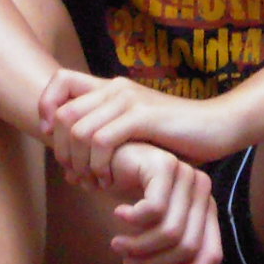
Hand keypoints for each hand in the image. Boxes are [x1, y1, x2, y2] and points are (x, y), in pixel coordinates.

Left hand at [39, 70, 232, 183]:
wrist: (217, 126)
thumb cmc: (176, 134)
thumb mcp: (135, 128)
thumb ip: (107, 130)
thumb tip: (70, 151)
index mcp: (111, 87)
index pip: (59, 80)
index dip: (46, 107)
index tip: (51, 137)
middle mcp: (116, 88)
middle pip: (62, 114)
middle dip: (60, 151)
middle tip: (74, 175)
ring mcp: (129, 100)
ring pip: (78, 131)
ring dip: (79, 164)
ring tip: (93, 183)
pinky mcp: (143, 117)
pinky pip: (101, 140)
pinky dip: (98, 166)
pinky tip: (109, 181)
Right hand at [106, 143, 223, 263]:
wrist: (107, 158)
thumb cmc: (131, 196)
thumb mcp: (152, 233)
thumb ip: (171, 260)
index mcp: (206, 208)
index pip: (211, 254)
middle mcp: (202, 190)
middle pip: (188, 247)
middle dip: (154, 263)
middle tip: (128, 262)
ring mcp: (186, 174)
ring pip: (169, 232)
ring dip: (137, 246)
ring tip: (117, 244)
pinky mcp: (164, 165)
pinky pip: (153, 210)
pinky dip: (132, 221)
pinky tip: (118, 214)